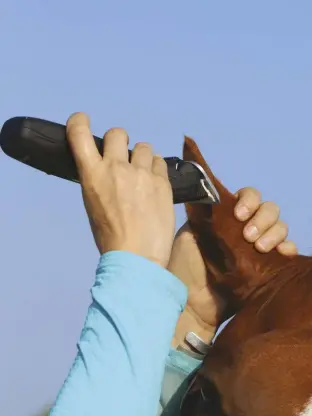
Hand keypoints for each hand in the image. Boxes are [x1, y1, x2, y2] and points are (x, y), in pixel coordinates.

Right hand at [66, 113, 174, 266]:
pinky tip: (155, 186)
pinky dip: (156, 170)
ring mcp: (141, 173)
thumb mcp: (94, 205)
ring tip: (143, 177)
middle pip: (118, 133)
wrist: (137, 257)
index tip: (83, 121)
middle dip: (119, 143)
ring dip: (142, 158)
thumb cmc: (110, 238)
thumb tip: (108, 170)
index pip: (80, 134)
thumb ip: (99, 181)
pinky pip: (159, 162)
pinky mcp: (162, 181)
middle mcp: (116, 167)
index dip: (80, 122)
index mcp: (92, 175)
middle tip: (123, 160)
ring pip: (143, 147)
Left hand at [169, 187, 297, 348]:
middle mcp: (245, 228)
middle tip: (248, 236)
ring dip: (274, 233)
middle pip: (268, 209)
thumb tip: (212, 192)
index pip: (248, 196)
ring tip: (260, 248)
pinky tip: (282, 254)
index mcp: (226, 217)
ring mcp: (258, 247)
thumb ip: (203, 212)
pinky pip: (288, 250)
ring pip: (280, 227)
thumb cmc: (185, 269)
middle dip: (262, 218)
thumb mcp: (189, 234)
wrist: (192, 303)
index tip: (239, 214)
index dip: (248, 200)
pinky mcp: (269, 267)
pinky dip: (288, 248)